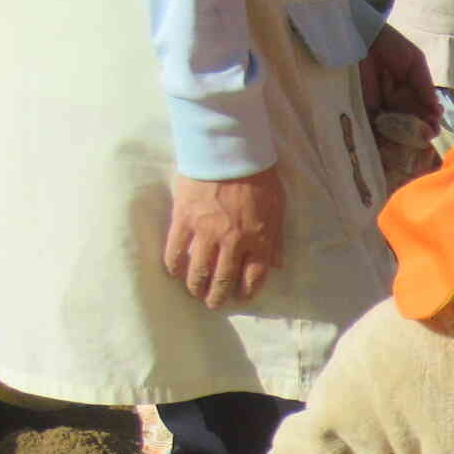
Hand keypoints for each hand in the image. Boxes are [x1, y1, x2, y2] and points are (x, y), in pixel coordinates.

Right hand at [166, 168, 285, 307]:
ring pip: (198, 270)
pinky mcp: (184, 219)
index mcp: (258, 239)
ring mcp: (206, 232)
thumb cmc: (259, 176)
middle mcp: (232, 241)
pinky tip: (174, 272)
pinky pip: (175, 249)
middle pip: (223, 279)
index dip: (247, 291)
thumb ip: (275, 238)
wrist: (229, 150)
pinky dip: (174, 265)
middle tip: (213, 304)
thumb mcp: (279, 207)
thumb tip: (276, 264)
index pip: (254, 276)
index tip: (241, 298)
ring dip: (196, 286)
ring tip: (194, 293)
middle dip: (218, 296)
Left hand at [359, 24, 437, 131]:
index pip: (426, 111)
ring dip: (405, 137)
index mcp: (413, 92)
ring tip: (411, 141)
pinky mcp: (366, 110)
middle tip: (425, 135)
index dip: (431, 120)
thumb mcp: (415, 61)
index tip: (434, 125)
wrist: (362, 37)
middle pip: (413, 123)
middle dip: (421, 131)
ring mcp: (383, 107)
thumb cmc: (391, 44)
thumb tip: (437, 110)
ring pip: (397, 128)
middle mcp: (400, 102)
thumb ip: (425, 85)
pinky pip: (376, 127)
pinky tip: (392, 143)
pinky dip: (383, 137)